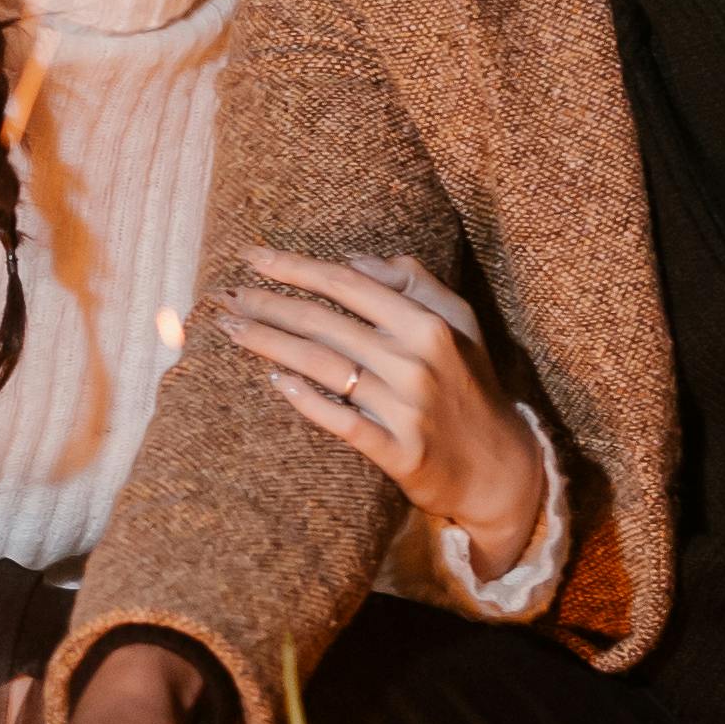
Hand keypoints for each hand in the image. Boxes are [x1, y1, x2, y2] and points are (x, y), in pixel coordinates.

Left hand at [218, 251, 547, 577]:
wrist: (500, 467)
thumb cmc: (471, 386)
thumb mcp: (460, 324)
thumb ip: (415, 283)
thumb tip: (356, 258)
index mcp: (427, 323)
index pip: (347, 284)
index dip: (295, 268)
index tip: (251, 257)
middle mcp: (416, 361)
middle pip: (324, 323)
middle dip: (268, 305)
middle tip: (224, 297)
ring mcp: (406, 408)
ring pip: (323, 367)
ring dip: (269, 344)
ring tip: (230, 329)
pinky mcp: (399, 452)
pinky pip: (341, 421)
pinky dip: (307, 399)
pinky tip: (276, 381)